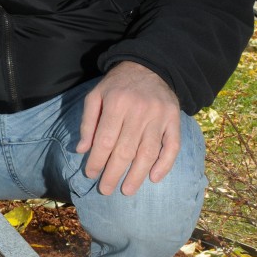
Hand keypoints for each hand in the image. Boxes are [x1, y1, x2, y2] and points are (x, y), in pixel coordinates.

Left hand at [76, 61, 180, 195]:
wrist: (150, 66)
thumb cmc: (118, 85)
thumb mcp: (96, 95)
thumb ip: (88, 122)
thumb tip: (81, 150)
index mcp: (117, 103)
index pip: (105, 140)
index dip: (96, 160)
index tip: (90, 174)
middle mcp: (139, 111)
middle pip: (125, 150)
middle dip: (113, 174)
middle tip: (105, 189)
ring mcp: (159, 116)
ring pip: (148, 152)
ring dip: (137, 175)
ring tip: (127, 190)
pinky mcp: (174, 120)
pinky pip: (172, 146)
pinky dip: (165, 165)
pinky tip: (154, 178)